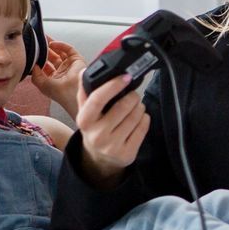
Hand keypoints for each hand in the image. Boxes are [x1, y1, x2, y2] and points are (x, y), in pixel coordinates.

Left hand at [30, 39, 84, 114]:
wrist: (73, 92)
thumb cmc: (60, 93)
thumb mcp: (42, 84)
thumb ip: (35, 75)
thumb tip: (34, 65)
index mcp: (54, 79)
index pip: (45, 66)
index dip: (39, 60)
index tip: (33, 54)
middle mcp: (62, 72)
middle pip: (52, 57)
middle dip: (45, 51)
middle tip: (38, 44)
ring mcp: (70, 65)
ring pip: (60, 52)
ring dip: (52, 46)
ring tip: (43, 41)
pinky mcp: (77, 60)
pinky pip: (68, 49)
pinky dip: (60, 45)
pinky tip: (52, 44)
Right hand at [72, 71, 152, 185]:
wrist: (98, 158)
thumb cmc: (94, 128)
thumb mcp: (85, 112)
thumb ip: (85, 91)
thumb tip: (84, 72)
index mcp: (85, 121)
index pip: (98, 99)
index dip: (113, 85)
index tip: (125, 77)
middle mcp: (98, 135)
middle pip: (123, 107)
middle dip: (132, 96)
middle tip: (133, 94)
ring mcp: (113, 146)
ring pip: (135, 117)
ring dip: (139, 106)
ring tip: (136, 106)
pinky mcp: (127, 154)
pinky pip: (143, 128)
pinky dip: (145, 118)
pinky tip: (140, 117)